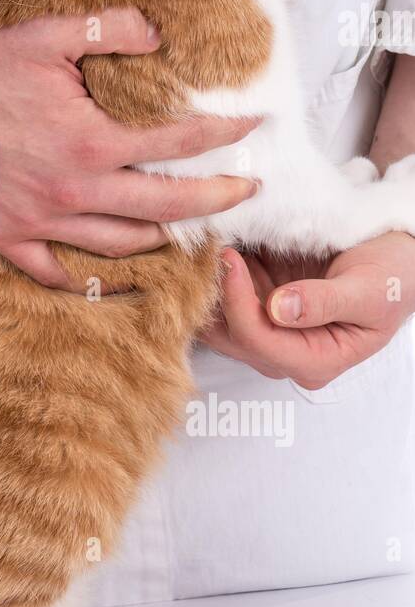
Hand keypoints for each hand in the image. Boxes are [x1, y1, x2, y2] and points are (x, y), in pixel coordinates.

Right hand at [0, 13, 258, 287]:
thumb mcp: (48, 34)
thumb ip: (112, 30)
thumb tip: (159, 33)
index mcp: (90, 142)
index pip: (177, 145)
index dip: (223, 137)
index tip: (254, 130)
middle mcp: (72, 192)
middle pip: (164, 208)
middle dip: (214, 201)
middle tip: (246, 193)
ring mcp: (37, 222)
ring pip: (119, 246)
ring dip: (162, 240)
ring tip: (187, 229)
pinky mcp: (4, 237)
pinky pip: (55, 273)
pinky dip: (89, 280)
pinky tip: (113, 277)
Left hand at [201, 232, 414, 388]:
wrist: (397, 258)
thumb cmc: (394, 278)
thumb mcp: (369, 289)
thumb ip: (326, 302)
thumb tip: (280, 308)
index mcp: (316, 361)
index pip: (259, 342)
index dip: (237, 302)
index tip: (230, 258)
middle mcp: (287, 354)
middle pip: (229, 337)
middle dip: (215, 295)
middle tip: (210, 249)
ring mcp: (270, 330)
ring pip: (218, 320)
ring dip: (209, 285)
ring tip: (209, 244)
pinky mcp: (261, 305)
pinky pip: (224, 298)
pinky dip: (216, 275)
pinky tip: (216, 246)